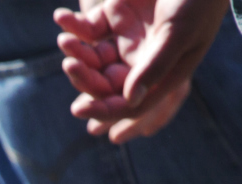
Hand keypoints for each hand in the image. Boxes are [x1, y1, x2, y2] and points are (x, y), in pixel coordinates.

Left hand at [54, 0, 226, 142]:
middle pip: (105, 83)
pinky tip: (62, 17)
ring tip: (66, 40)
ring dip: (77, 52)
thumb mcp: (180, 32)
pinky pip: (88, 28)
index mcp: (163, 74)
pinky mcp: (116, 15)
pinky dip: (74, 25)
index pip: (130, 103)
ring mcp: (127, 38)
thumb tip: (130, 100)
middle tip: (70, 65)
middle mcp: (142, 60)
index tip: (80, 109)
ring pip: (93, 58)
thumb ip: (156, 66)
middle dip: (85, 79)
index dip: (105, 110)